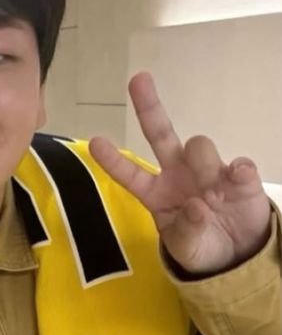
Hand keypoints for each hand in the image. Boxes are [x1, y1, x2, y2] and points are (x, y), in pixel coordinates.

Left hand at [89, 72, 270, 274]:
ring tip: (213, 199)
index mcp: (156, 193)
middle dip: (149, 107)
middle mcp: (178, 174)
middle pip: (160, 133)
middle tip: (139, 79)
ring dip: (202, 165)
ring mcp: (208, 171)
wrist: (237, 254)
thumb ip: (186, 232)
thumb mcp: (186, 248)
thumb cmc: (200, 244)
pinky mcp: (239, 176)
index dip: (113, 161)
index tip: (95, 142)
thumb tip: (195, 207)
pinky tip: (236, 181)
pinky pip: (238, 163)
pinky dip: (238, 170)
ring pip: (198, 145)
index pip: (131, 174)